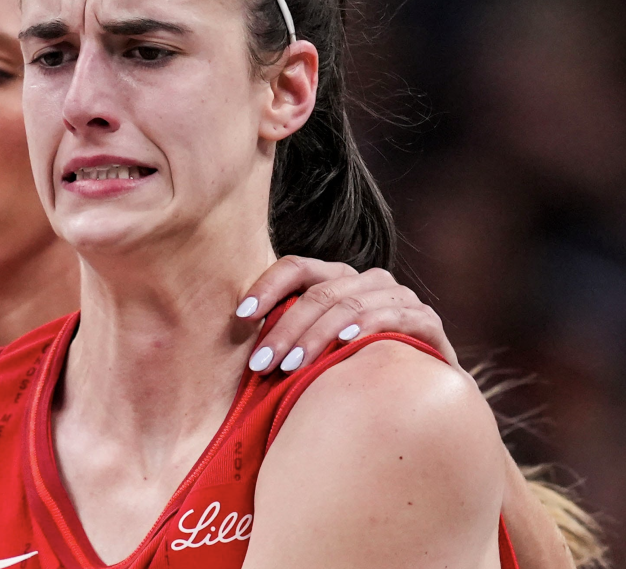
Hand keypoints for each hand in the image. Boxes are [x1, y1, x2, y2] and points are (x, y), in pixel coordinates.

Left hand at [237, 255, 458, 373]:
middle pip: (318, 293)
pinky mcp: (425, 320)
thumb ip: (288, 336)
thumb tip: (236, 337)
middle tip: (260, 363)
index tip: (240, 317)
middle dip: (284, 329)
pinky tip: (344, 345)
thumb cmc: (356, 370)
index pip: (295, 267)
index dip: (265, 287)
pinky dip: (366, 327)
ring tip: (291, 366)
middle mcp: (368, 280)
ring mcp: (399, 297)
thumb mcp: (318, 349)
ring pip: (348, 305)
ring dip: (316, 336)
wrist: (423, 396)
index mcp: (337, 278)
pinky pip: (392, 317)